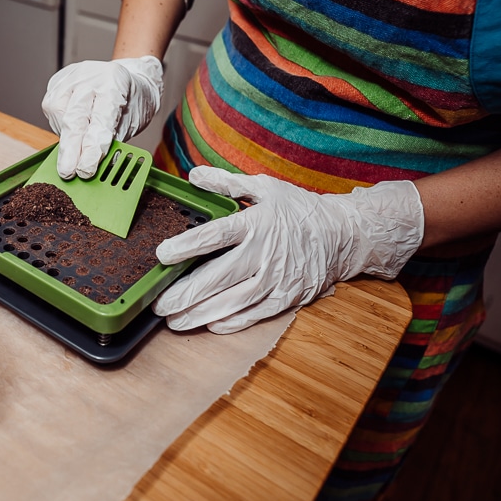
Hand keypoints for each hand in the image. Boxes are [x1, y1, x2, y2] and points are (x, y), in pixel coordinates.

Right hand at [41, 56, 162, 178]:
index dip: (91, 148)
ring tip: (75, 147)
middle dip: (70, 149)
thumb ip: (113, 142)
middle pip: (74, 117)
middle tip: (68, 172)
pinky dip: (59, 126)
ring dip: (65, 138)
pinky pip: (52, 108)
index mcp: (114, 83)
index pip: (100, 120)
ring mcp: (70, 77)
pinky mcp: (57, 81)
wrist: (129, 76)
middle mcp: (89, 76)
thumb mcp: (131, 122)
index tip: (86, 169)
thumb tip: (98, 167)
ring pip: (58, 113)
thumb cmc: (131, 100)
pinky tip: (70, 132)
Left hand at [153, 167, 424, 333]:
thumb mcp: (264, 187)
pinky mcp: (286, 298)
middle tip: (158, 304)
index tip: (161, 255)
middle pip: (218, 276)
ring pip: (232, 302)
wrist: (342, 235)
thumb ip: (227, 183)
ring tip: (174, 322)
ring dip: (201, 314)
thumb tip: (193, 175)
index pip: (215, 235)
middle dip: (185, 293)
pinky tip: (208, 325)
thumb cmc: (298, 209)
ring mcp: (275, 279)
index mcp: (255, 223)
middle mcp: (263, 253)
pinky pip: (254, 315)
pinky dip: (231, 322)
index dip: (186, 245)